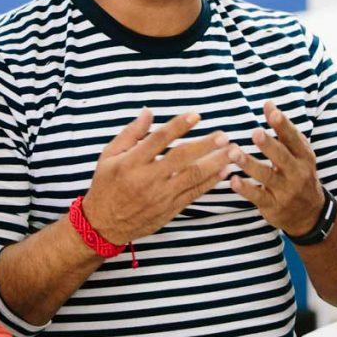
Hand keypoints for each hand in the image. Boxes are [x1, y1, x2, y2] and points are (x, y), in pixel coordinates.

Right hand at [82, 109, 234, 243]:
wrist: (104, 224)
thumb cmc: (106, 184)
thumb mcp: (109, 155)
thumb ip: (131, 133)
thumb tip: (149, 112)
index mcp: (131, 162)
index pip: (159, 140)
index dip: (179, 126)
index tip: (196, 115)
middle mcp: (147, 179)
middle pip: (181, 158)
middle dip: (205, 145)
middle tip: (224, 135)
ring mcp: (160, 196)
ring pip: (193, 176)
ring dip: (215, 163)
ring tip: (232, 151)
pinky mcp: (169, 209)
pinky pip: (194, 193)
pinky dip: (210, 182)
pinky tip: (224, 171)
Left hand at [229, 101, 324, 237]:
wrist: (309, 213)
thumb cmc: (298, 174)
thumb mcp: (297, 153)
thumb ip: (283, 130)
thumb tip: (268, 103)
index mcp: (304, 157)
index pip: (294, 139)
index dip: (283, 126)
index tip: (272, 112)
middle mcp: (297, 173)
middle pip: (282, 157)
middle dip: (269, 145)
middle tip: (255, 133)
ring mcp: (285, 191)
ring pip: (267, 177)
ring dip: (249, 164)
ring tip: (234, 153)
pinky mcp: (273, 206)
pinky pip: (258, 197)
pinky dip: (245, 189)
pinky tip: (232, 180)